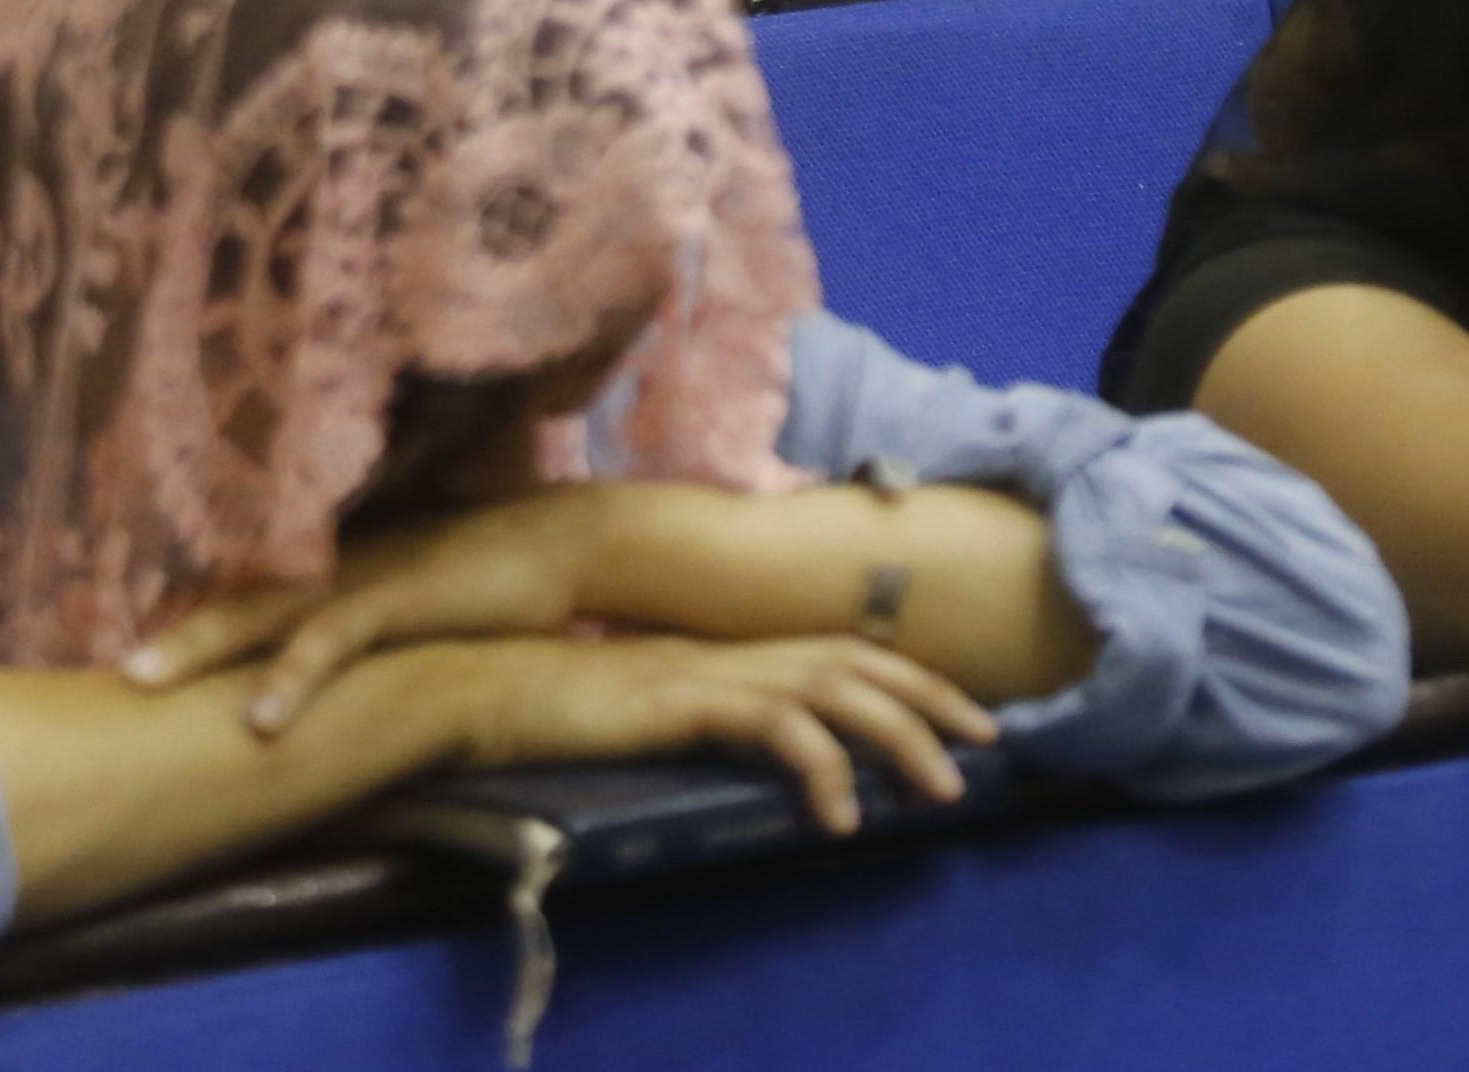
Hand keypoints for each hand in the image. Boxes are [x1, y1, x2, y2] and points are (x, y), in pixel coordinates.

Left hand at [125, 486, 619, 715]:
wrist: (569, 543)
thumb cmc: (497, 574)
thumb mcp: (420, 595)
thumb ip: (373, 616)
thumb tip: (335, 654)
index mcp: (337, 565)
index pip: (248, 592)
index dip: (188, 622)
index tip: (131, 653)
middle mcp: (336, 565)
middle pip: (233, 599)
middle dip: (169, 634)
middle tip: (105, 669)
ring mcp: (363, 577)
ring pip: (261, 614)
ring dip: (197, 647)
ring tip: (139, 678)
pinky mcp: (400, 598)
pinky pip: (332, 643)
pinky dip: (292, 680)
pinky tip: (260, 722)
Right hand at [424, 630, 997, 832]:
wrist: (478, 686)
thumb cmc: (550, 708)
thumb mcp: (643, 713)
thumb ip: (695, 717)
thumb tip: (744, 749)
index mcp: (725, 652)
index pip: (837, 650)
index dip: (905, 675)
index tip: (960, 711)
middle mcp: (729, 651)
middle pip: (856, 660)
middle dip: (932, 699)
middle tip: (991, 742)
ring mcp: (708, 671)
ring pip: (833, 689)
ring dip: (898, 737)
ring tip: (943, 789)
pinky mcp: (683, 700)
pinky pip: (772, 730)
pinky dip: (819, 768)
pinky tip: (840, 817)